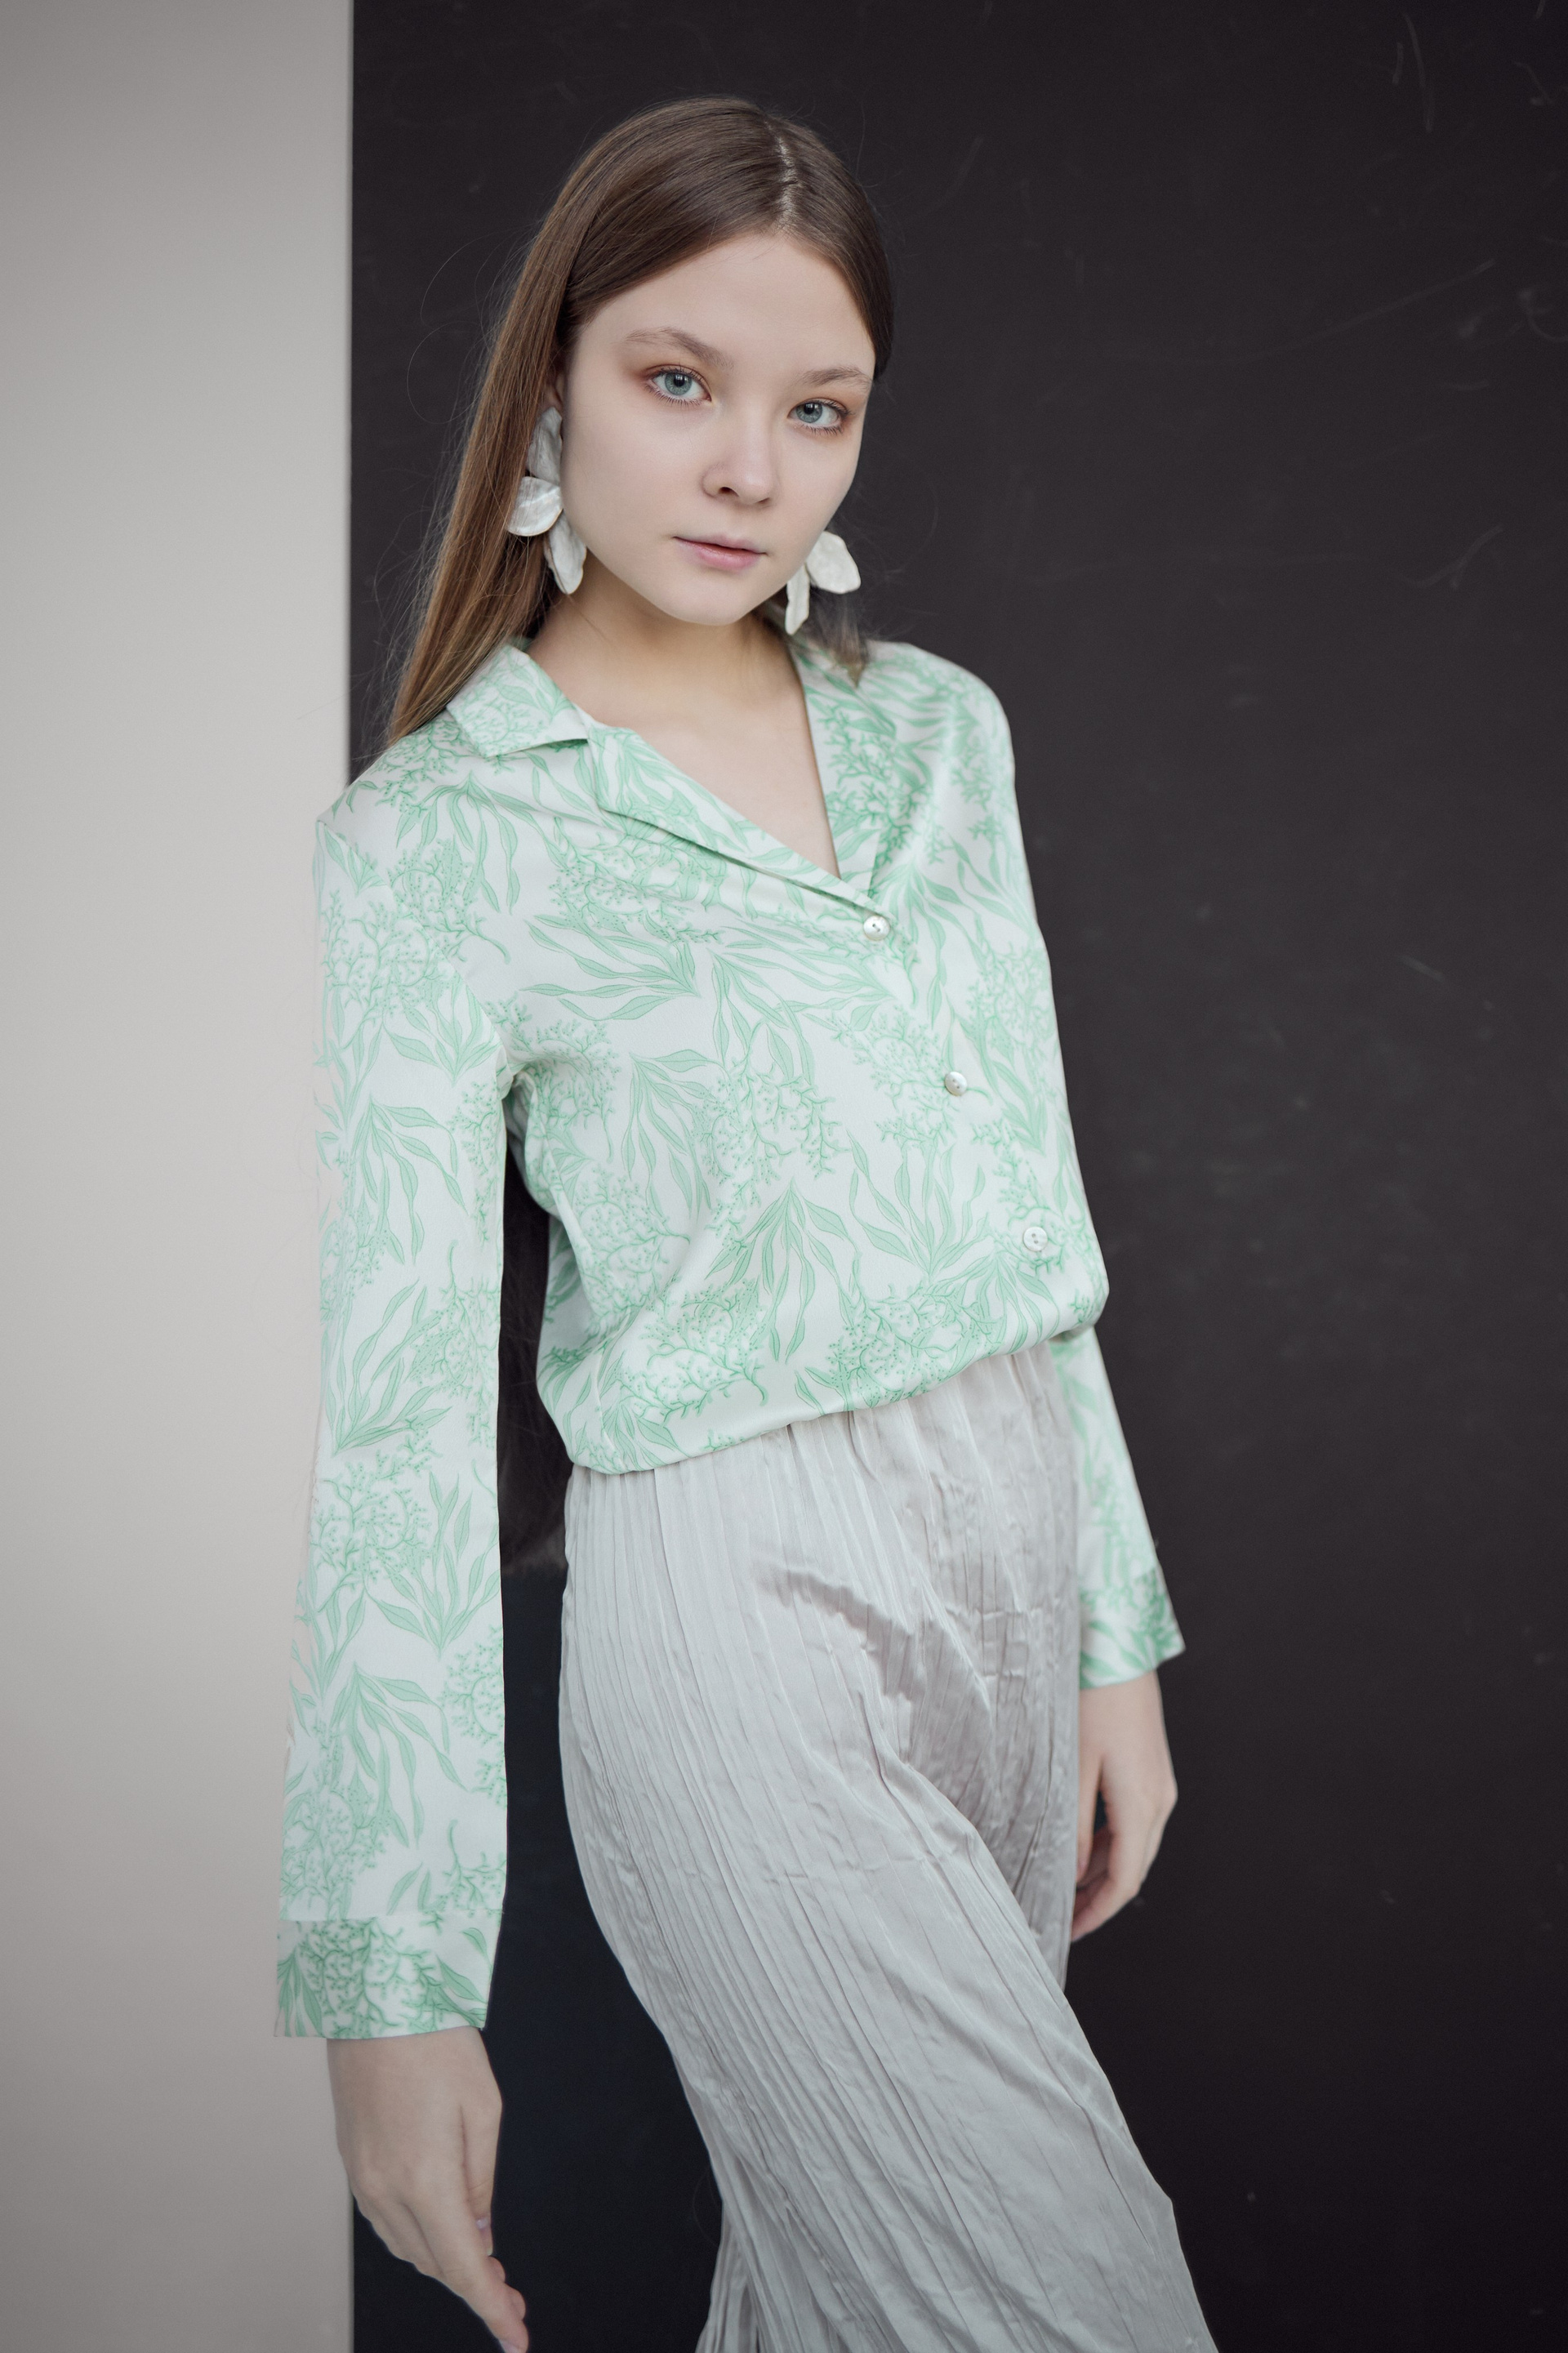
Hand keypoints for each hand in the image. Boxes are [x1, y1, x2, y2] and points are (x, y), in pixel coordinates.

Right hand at [326, 2024, 526, 2350]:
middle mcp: (385, 2189)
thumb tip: (479, 2228)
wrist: (374, 1998)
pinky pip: (387, 2221)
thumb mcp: (482, 2106)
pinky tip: (443, 2229)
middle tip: (511, 2297)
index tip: (515, 2336)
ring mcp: (362, 2179)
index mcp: (425, 2178)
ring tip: (484, 2266)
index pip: (462, 2266)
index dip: (491, 2307)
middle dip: (475, 2287)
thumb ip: (481, 2177)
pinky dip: (418, 2237)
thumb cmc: (434, 2041)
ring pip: (408, 2247)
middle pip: (434, 2263)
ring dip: (445, 2263)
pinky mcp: (352, 2163)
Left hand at [1072, 1669, 1177, 1940]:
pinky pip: (1137, 1820)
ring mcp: (1161, 1783)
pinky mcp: (1153, 1769)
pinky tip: (1085, 1845)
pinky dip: (1113, 1842)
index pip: (1125, 1880)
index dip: (1098, 1912)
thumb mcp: (1073, 1768)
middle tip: (1065, 1916)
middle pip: (1134, 1867)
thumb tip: (1071, 1875)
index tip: (1070, 1931)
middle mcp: (1160, 1799)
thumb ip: (1072, 1827)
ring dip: (1106, 1870)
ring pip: (1136, 1845)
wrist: (1118, 1649)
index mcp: (1142, 1805)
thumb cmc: (1091, 1701)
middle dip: (1100, 1897)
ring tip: (1069, 1886)